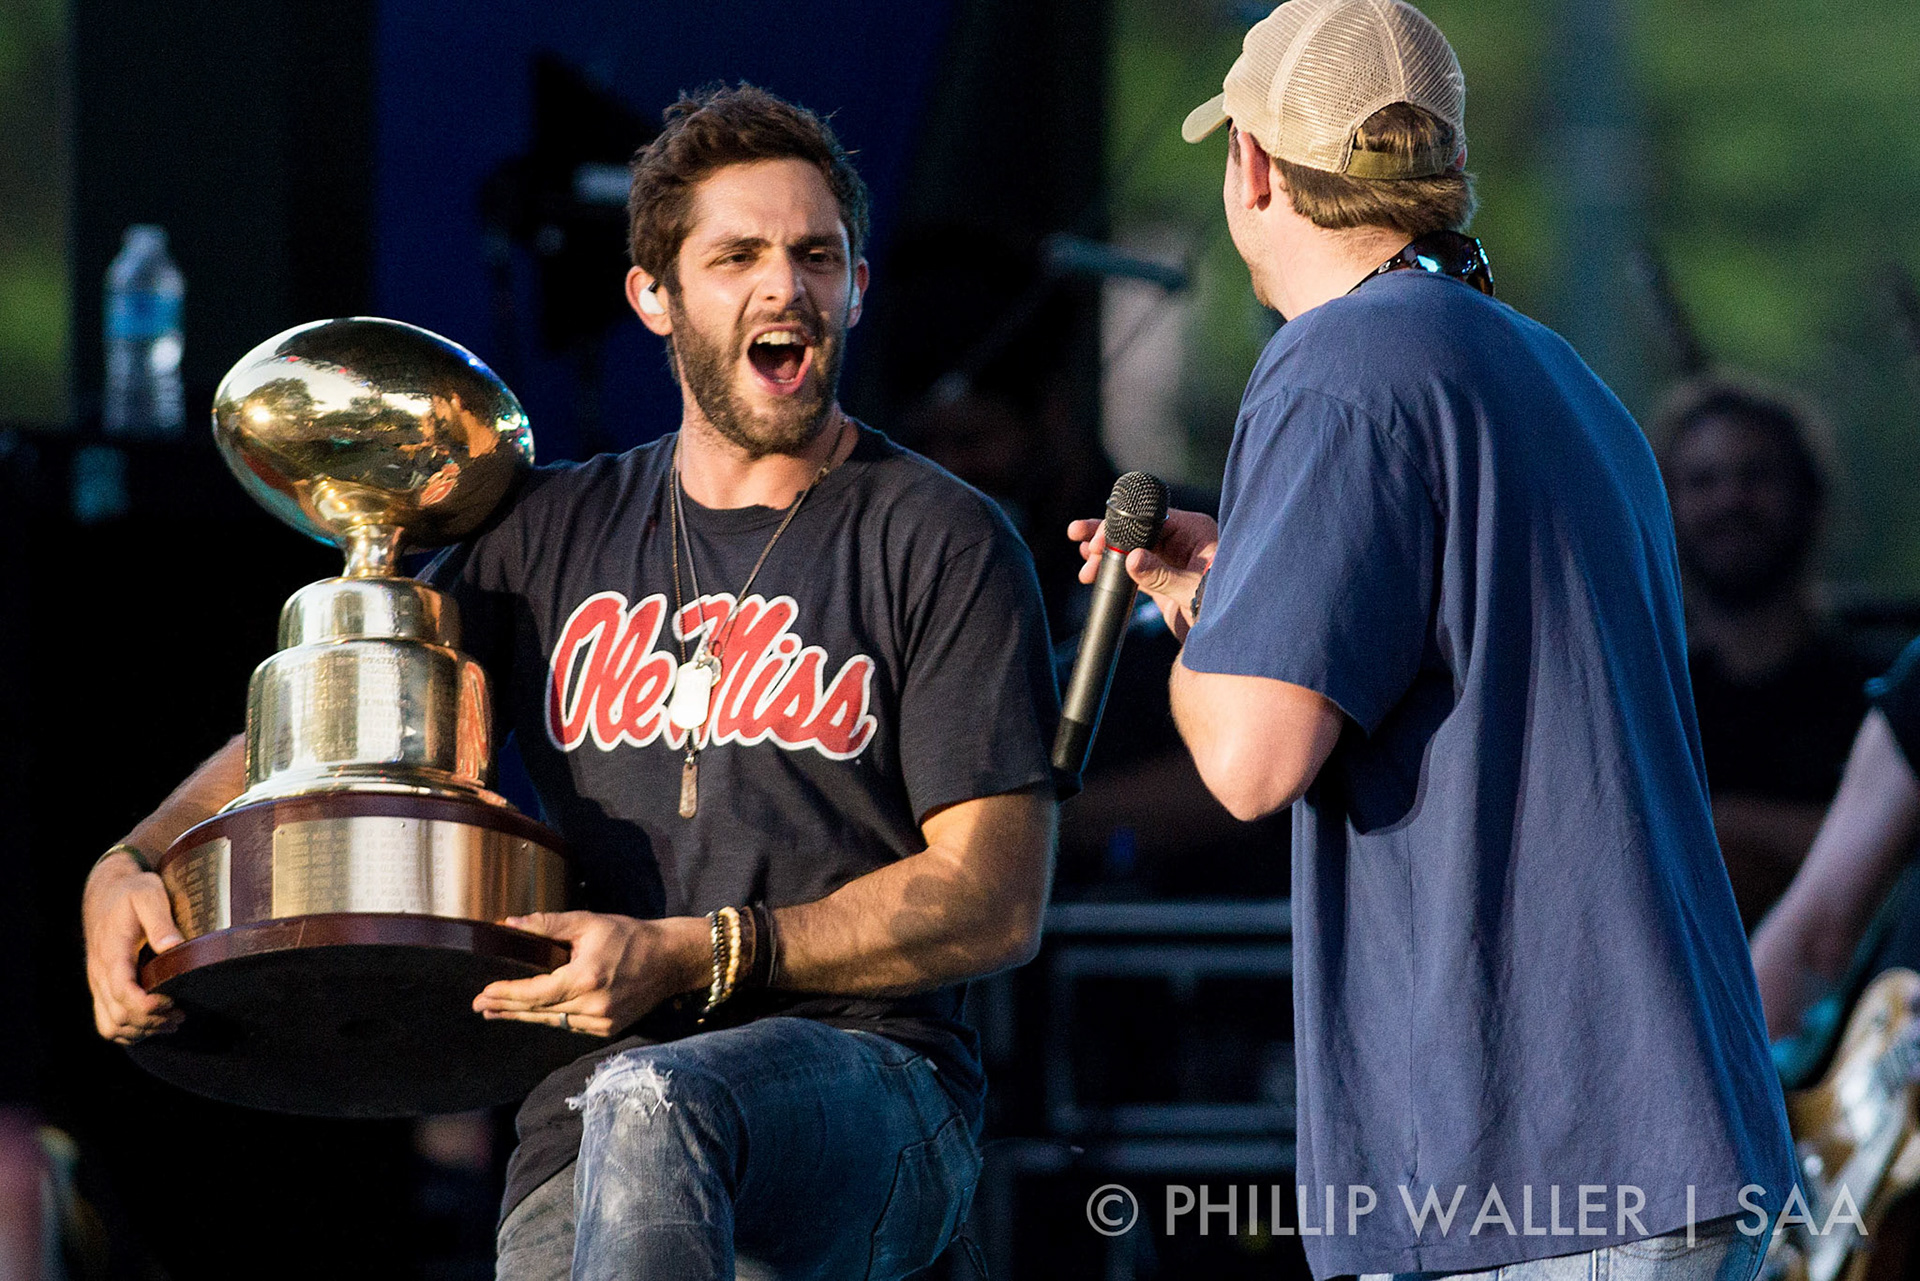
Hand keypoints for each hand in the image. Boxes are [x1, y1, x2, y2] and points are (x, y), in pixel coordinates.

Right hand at [82, 852, 184, 1043]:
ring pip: (110, 1025)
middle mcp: (101, 974)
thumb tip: (173, 946)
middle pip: (119, 1015)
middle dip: (151, 1020)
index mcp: (112, 954)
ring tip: (172, 1022)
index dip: (148, 1005)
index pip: (123, 992)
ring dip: (142, 1030)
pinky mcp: (103, 988)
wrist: (107, 892)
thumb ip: (160, 920)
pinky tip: (154, 1025)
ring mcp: (99, 984)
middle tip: (181, 1013)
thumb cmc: (132, 892)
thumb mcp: (148, 895)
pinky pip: (107, 1022)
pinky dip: (129, 1032)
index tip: (173, 1001)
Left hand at [473, 912, 709, 1036]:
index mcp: (585, 979)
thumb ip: (546, 924)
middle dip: (506, 1009)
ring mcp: (602, 1021)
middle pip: (538, 1011)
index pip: (534, 993)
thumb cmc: (629, 936)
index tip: (483, 995)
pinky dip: (552, 1017)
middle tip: (480, 1007)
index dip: (506, 995)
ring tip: (498, 1012)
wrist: (670, 959)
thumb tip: (508, 925)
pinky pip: (571, 1025)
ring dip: (525, 1016)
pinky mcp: (609, 1028)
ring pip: (553, 1021)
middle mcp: (592, 1006)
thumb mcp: (588, 923)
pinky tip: (535, 1012)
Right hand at [1068, 508, 1219, 640]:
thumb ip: (1162, 575)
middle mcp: (1183, 543)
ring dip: (1108, 553)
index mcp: (1195, 532)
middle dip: (1109, 535)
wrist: (1232, 640)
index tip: (1102, 536)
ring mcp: (1171, 562)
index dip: (1124, 526)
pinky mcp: (1163, 582)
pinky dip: (1115, 569)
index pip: (1152, 520)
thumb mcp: (1193, 589)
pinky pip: (1134, 570)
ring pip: (1132, 549)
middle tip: (1083, 540)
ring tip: (1084, 555)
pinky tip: (1094, 568)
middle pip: (1138, 531)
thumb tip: (1132, 560)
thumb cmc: (1225, 607)